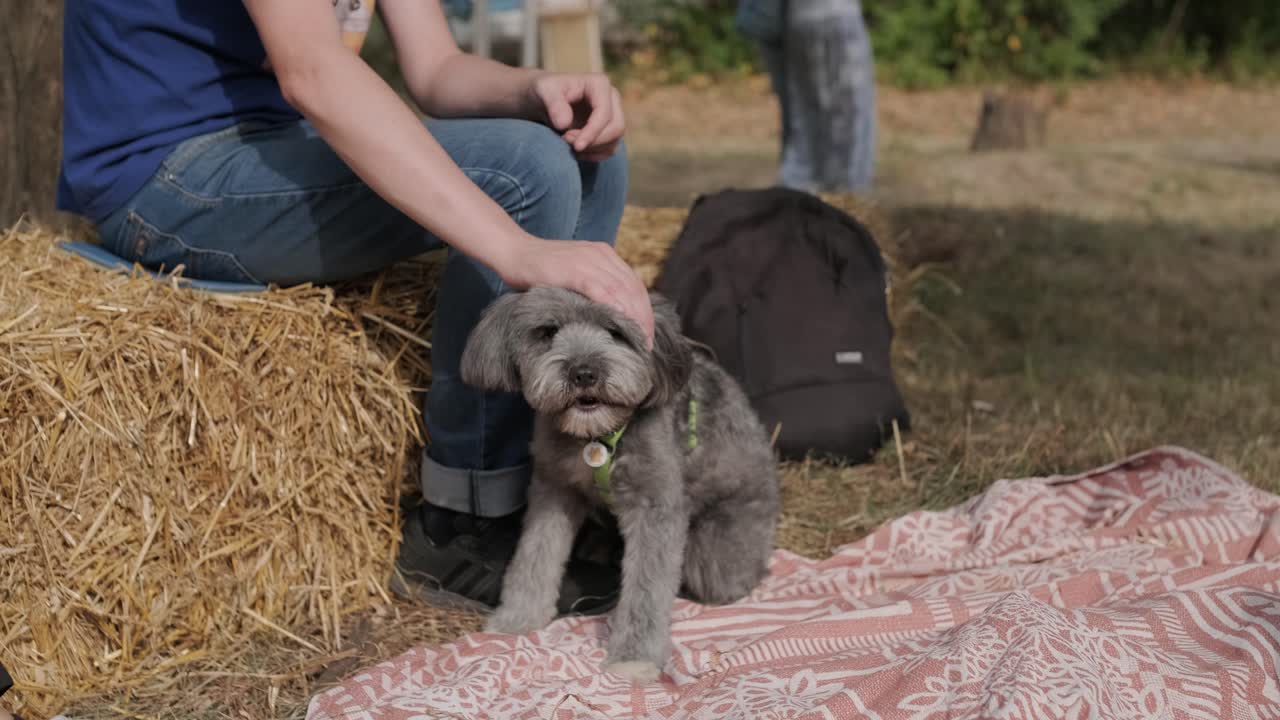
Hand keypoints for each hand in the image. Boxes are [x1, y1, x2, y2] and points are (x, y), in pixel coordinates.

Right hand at [499, 236, 653, 347]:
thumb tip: (609, 313)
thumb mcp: (575, 273)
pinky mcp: (575, 269)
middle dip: (644, 318)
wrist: (514, 252)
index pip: (634, 284)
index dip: (644, 310)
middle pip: (634, 289)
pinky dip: (614, 307)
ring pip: (623, 291)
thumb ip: (592, 286)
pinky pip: (601, 290)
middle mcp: (602, 255)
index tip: (647, 332)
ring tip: (637, 340)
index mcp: (605, 255)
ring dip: (633, 317)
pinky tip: (620, 323)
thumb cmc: (541, 268)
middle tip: (647, 343)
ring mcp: (589, 260)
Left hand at [528, 72, 624, 160]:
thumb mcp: (544, 91)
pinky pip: (609, 150)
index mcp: (599, 84)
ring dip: (591, 150)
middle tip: (566, 142)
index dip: (592, 132)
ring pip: (614, 141)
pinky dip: (592, 155)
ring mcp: (613, 115)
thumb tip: (565, 123)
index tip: (575, 146)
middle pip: (616, 128)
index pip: (605, 113)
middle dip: (593, 142)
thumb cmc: (545, 91)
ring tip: (567, 143)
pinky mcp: (609, 130)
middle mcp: (612, 98)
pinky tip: (574, 151)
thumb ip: (553, 104)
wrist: (544, 99)